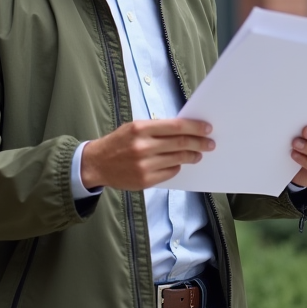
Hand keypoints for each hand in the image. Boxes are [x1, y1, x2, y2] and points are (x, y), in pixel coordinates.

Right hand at [80, 119, 213, 190]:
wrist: (97, 164)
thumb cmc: (119, 142)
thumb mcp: (134, 128)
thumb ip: (157, 128)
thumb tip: (185, 129)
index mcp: (140, 129)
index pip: (176, 126)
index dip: (195, 127)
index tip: (207, 128)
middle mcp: (142, 147)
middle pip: (180, 143)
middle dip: (199, 143)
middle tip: (210, 143)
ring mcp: (144, 165)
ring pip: (177, 159)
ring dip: (192, 156)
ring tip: (198, 154)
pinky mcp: (144, 181)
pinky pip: (170, 172)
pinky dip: (177, 167)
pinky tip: (180, 164)